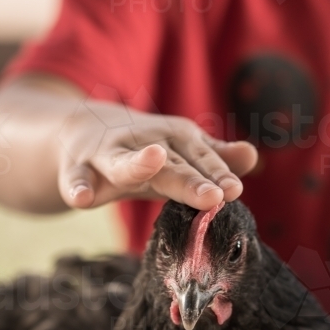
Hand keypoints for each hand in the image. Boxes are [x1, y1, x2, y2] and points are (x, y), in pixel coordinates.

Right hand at [57, 102, 257, 210]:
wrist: (83, 130)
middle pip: (171, 164)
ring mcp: (109, 154)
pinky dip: (78, 187)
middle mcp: (144, 143)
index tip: (235, 190)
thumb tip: (253, 156)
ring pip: (123, 162)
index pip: (201, 160)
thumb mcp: (181, 152)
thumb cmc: (145, 150)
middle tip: (215, 195)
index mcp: (175, 140)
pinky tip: (82, 199)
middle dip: (191, 179)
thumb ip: (215, 158)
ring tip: (155, 160)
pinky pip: (76, 179)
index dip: (218, 174)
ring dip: (138, 163)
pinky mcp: (78, 168)